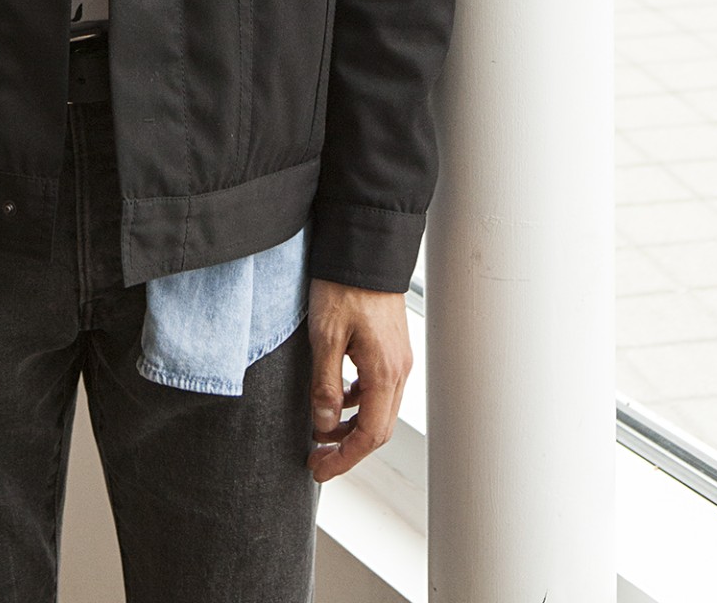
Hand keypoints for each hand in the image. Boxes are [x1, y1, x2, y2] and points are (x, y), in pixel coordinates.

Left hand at [306, 278, 411, 482]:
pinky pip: (379, 389)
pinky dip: (358, 403)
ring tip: (321, 431)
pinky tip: (335, 397)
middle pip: (379, 429)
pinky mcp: (391, 347)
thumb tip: (324, 424)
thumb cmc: (344, 286)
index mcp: (384, 373)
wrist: (365, 247)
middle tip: (317, 459)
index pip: (369, 435)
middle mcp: (398, 370)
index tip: (319, 469)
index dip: (344, 458)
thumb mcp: (325, 337)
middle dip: (348, 450)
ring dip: (352, 427)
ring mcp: (398, 358)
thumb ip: (325, 385)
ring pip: (379, 410)